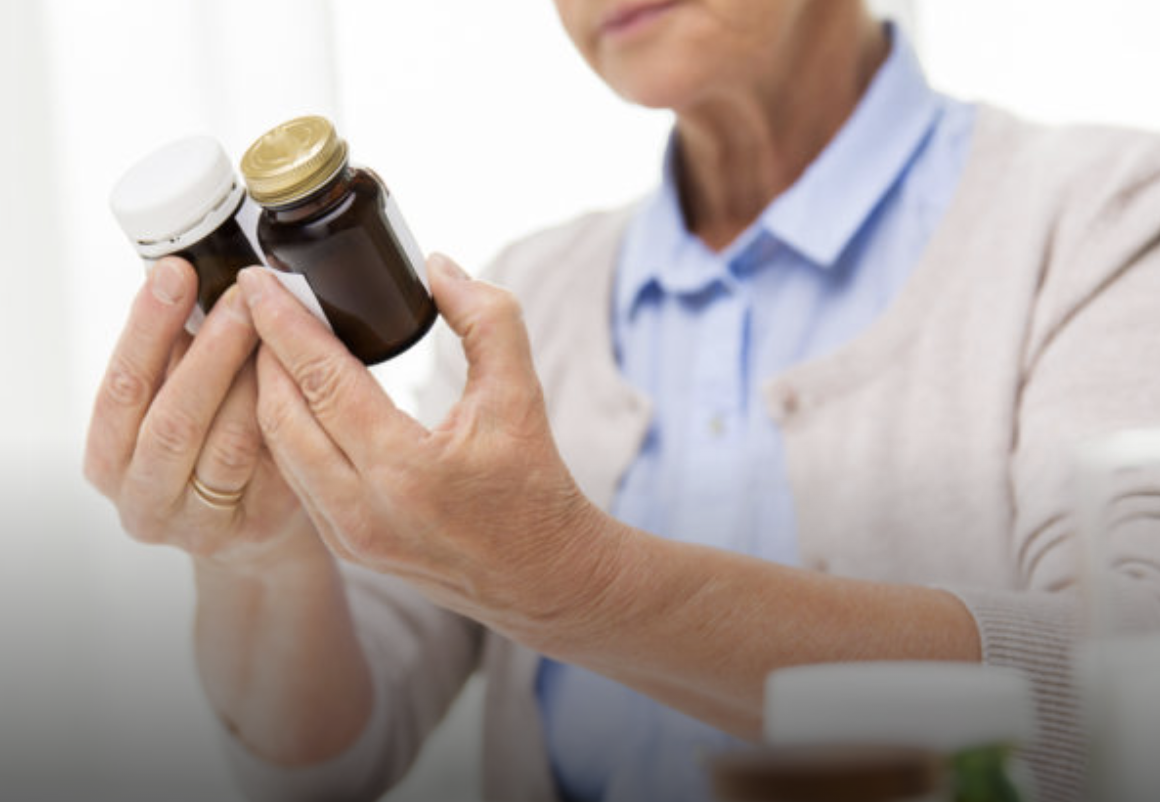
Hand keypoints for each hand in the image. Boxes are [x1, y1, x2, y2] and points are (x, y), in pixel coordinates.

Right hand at [84, 258, 321, 572]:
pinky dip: (279, 417)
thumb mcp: (179, 401)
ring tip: (272, 327)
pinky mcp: (245, 531)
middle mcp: (140, 498)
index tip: (176, 273)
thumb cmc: (209, 448)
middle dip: (210, 350)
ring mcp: (192, 523)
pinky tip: (292, 377)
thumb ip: (178, 357)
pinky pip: (266, 467)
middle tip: (239, 296)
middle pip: (172, 420)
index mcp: (108, 457)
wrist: (250, 523)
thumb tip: (191, 275)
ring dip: (251, 380)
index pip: (122, 387)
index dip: (148, 328)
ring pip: (225, 444)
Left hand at [239, 255, 621, 646]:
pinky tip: (292, 395)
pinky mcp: (345, 546)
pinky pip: (294, 476)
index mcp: (405, 468)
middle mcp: (362, 509)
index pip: (321, 379)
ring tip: (269, 341)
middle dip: (261, 350)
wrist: (542, 577)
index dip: (283, 323)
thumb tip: (437, 268)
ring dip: (267, 390)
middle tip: (257, 301)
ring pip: (278, 448)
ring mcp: (347, 535)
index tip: (256, 280)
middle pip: (280, 413)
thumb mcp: (521, 393)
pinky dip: (285, 428)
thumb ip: (487, 318)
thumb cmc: (535, 488)